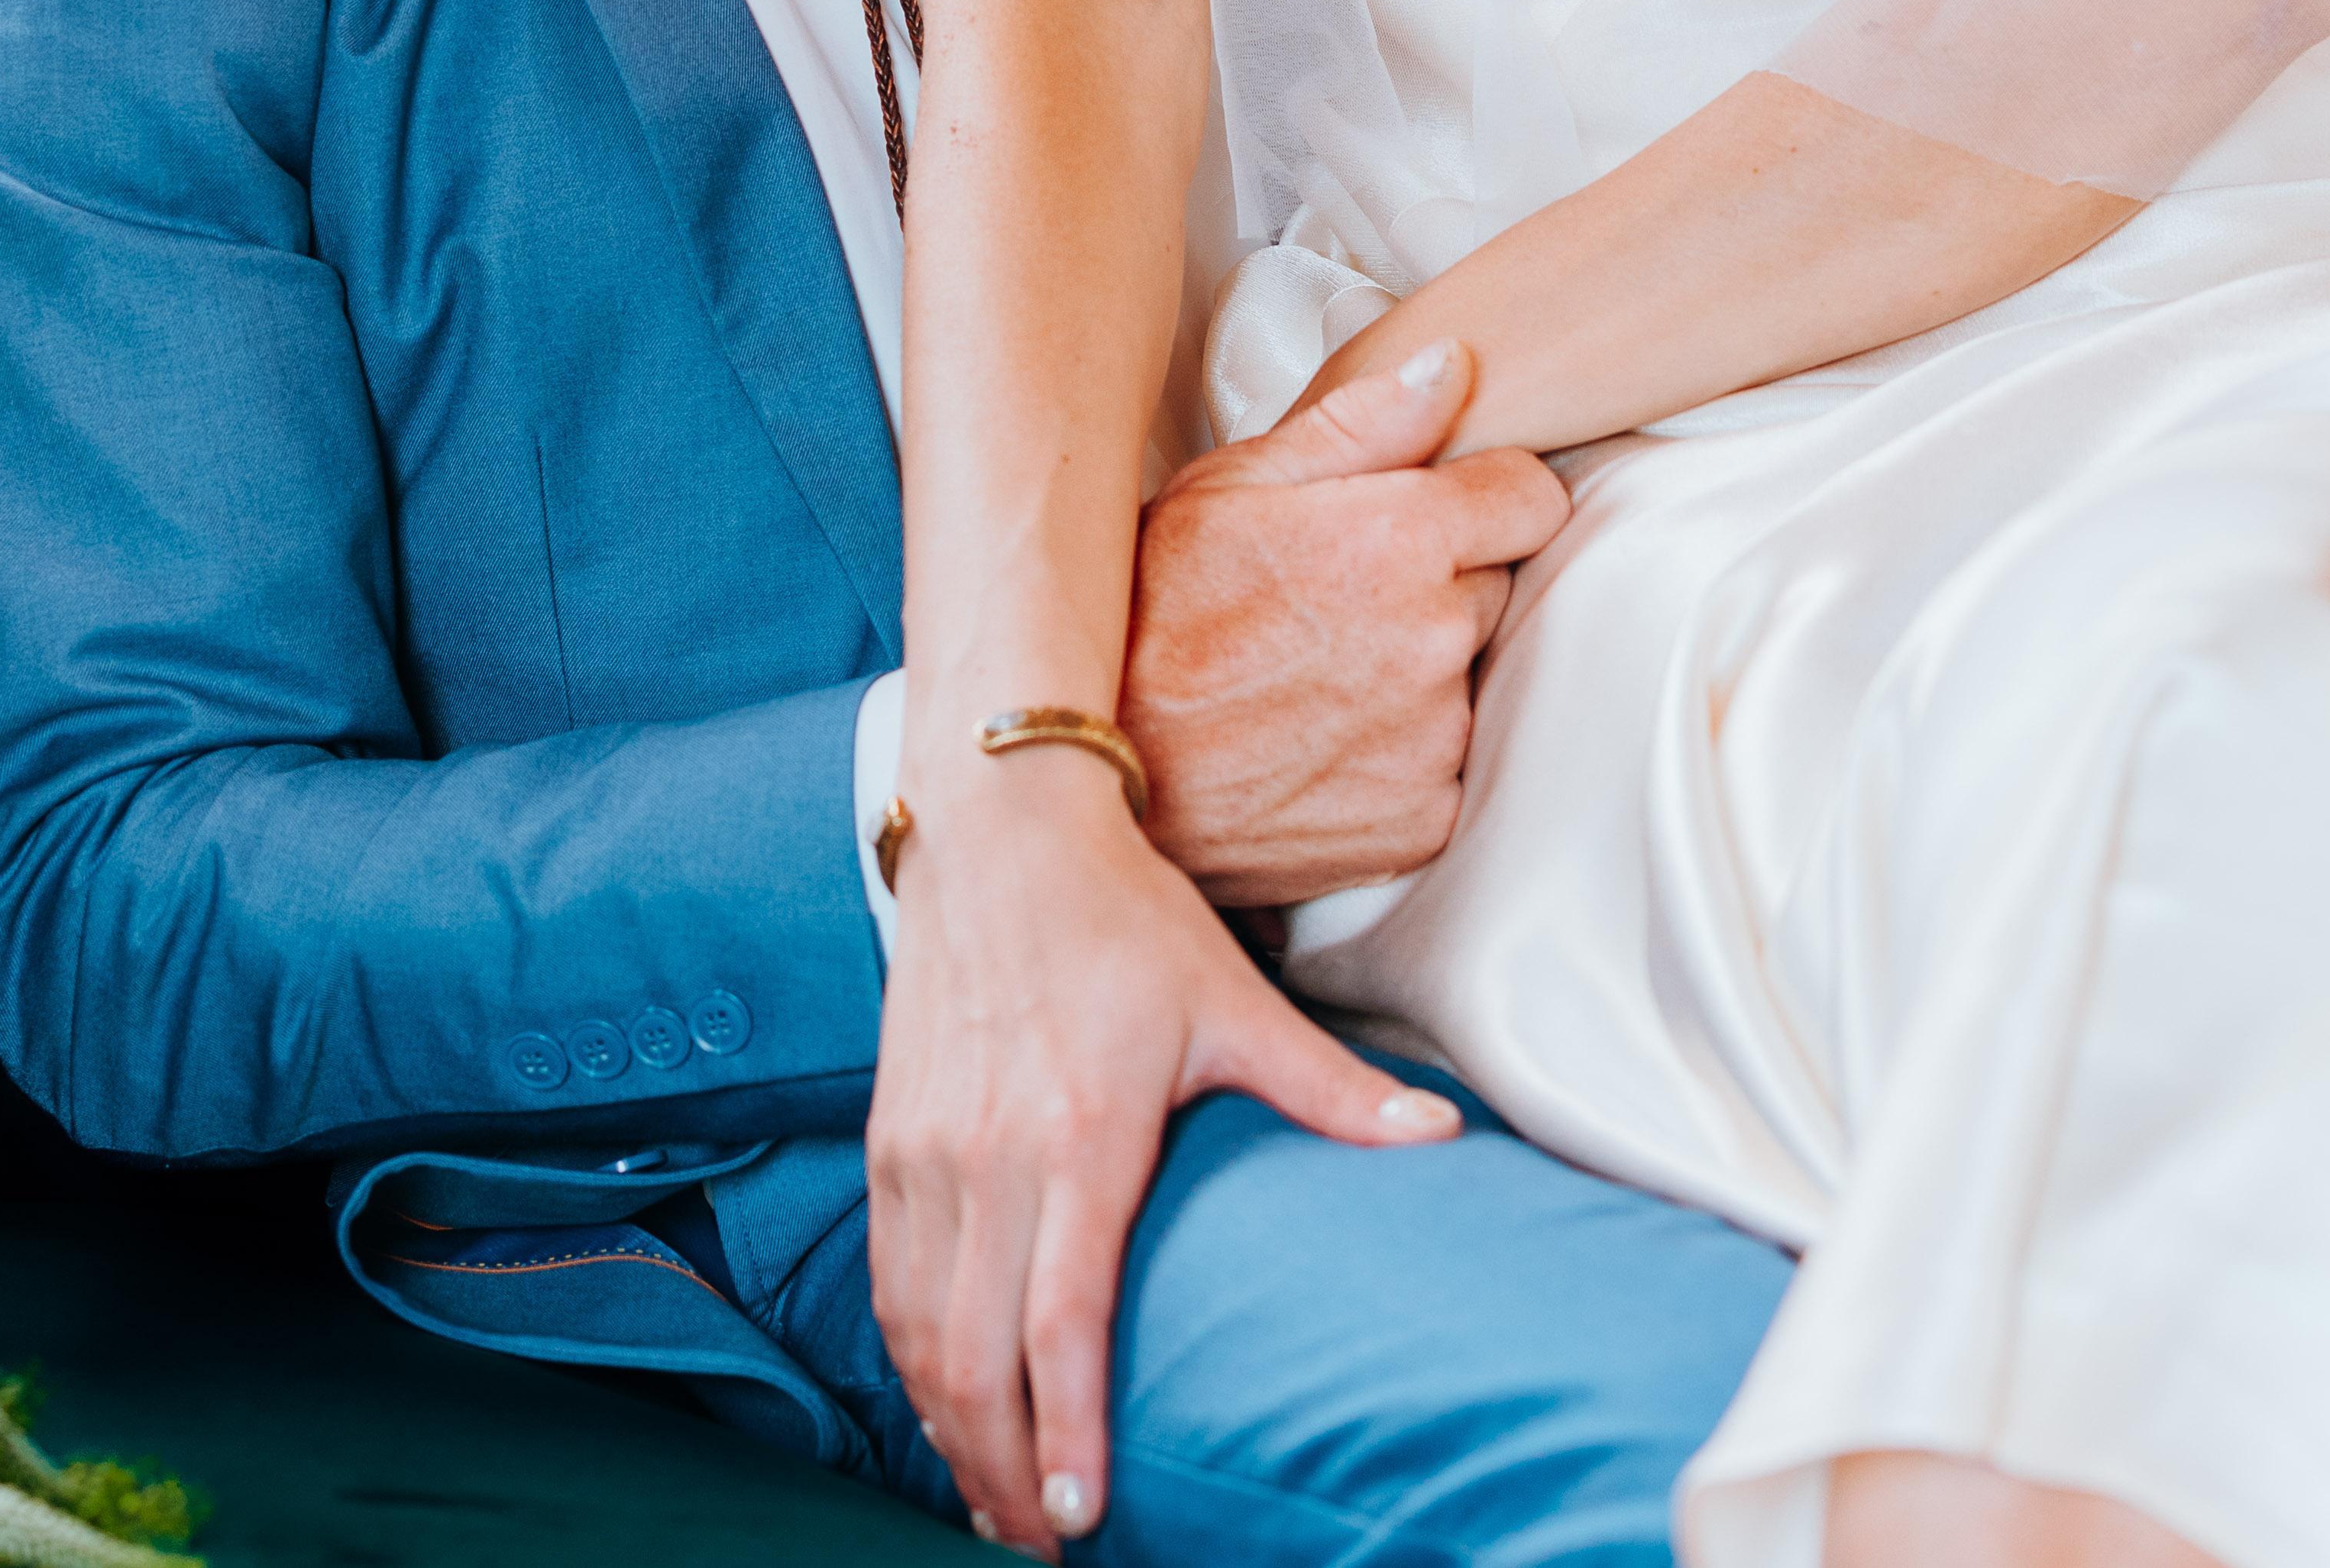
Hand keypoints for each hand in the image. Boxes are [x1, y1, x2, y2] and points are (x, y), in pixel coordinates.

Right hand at [870, 753, 1459, 1551]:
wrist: (997, 832)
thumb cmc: (1121, 919)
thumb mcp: (1234, 998)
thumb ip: (1329, 1088)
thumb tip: (1442, 1138)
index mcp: (1077, 1133)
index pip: (1057, 1319)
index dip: (1064, 1428)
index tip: (1081, 1511)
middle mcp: (985, 1155)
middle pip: (974, 1354)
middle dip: (1001, 1468)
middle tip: (1045, 1543)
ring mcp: (924, 1151)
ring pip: (919, 1332)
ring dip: (950, 1432)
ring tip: (995, 1506)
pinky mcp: (887, 1140)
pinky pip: (888, 1282)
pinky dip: (911, 1364)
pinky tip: (946, 1412)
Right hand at [1119, 342, 1574, 909]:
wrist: (1086, 765)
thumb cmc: (1142, 613)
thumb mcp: (1225, 484)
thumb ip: (1360, 423)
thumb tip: (1454, 368)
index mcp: (1399, 539)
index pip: (1532, 497)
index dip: (1481, 498)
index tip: (1425, 515)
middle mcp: (1436, 639)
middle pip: (1495, 586)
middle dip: (1439, 583)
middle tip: (1335, 599)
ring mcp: (1434, 739)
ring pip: (1469, 676)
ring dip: (1418, 671)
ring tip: (1314, 674)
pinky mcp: (1422, 820)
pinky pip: (1446, 764)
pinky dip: (1400, 754)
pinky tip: (1319, 740)